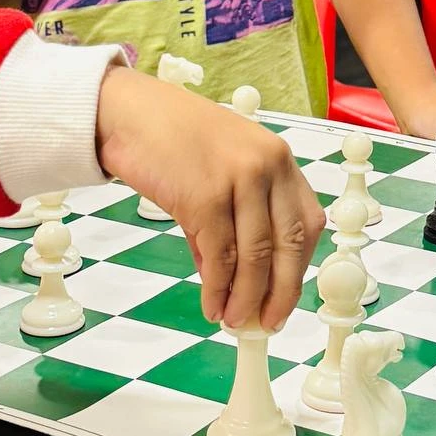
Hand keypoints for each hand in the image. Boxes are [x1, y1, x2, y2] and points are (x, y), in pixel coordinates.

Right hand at [94, 67, 321, 329]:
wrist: (129, 113)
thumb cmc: (173, 140)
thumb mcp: (221, 171)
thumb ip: (234, 222)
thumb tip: (233, 283)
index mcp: (278, 159)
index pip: (307, 223)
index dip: (298, 267)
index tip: (285, 297)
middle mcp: (267, 166)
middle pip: (288, 245)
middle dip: (280, 293)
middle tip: (267, 323)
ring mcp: (238, 180)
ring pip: (254, 257)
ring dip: (245, 298)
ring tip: (232, 320)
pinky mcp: (204, 197)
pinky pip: (219, 257)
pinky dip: (217, 288)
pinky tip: (211, 303)